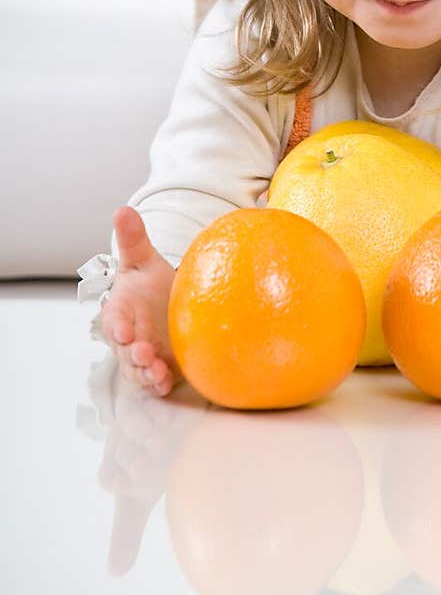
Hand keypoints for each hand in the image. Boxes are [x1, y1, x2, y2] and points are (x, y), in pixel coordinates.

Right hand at [100, 206, 181, 397]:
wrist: (172, 307)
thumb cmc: (152, 284)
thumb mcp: (144, 261)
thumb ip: (133, 239)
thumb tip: (122, 210)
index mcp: (121, 310)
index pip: (114, 319)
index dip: (116, 325)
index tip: (123, 329)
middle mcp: (128, 337)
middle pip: (124, 350)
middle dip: (131, 352)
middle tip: (143, 351)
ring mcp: (143, 356)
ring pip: (138, 369)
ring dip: (145, 372)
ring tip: (156, 370)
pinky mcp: (161, 369)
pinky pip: (155, 382)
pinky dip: (158, 384)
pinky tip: (167, 383)